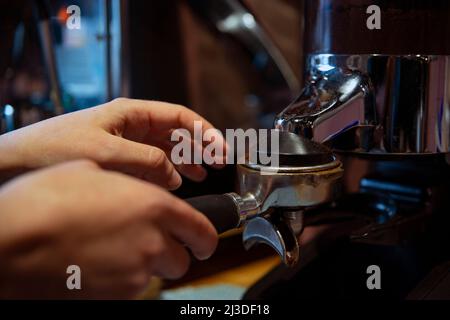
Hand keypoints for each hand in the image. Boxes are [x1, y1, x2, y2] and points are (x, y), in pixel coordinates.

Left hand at [0, 98, 225, 188]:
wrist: (18, 162)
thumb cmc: (54, 148)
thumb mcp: (107, 152)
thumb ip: (147, 162)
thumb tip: (175, 177)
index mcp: (131, 113)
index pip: (179, 117)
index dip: (204, 132)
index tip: (221, 150)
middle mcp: (131, 125)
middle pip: (176, 132)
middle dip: (199, 146)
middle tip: (219, 164)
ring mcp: (126, 142)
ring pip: (166, 148)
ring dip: (187, 160)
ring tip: (204, 174)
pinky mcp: (119, 159)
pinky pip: (152, 163)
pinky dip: (168, 172)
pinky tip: (177, 183)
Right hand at [0, 160, 217, 298]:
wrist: (12, 242)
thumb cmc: (46, 202)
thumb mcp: (93, 172)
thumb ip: (129, 185)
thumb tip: (135, 190)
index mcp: (154, 207)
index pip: (203, 231)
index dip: (206, 238)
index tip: (203, 242)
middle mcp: (152, 242)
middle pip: (183, 259)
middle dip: (172, 252)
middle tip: (151, 244)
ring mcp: (134, 273)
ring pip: (156, 274)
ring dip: (145, 264)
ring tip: (115, 250)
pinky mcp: (115, 296)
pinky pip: (131, 287)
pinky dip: (122, 278)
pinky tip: (99, 263)